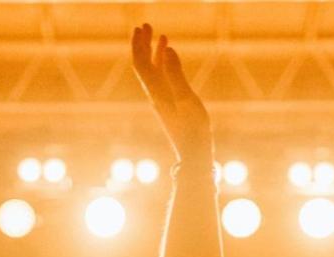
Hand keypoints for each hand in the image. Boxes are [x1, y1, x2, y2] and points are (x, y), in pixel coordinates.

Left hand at [131, 24, 212, 163]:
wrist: (193, 154)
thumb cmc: (193, 130)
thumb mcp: (187, 100)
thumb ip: (177, 74)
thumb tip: (168, 49)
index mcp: (157, 92)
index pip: (142, 64)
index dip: (139, 45)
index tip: (141, 28)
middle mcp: (155, 94)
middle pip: (143, 65)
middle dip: (142, 45)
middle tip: (146, 25)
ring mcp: (162, 99)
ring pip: (153, 71)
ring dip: (153, 52)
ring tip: (159, 35)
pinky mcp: (169, 104)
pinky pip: (163, 80)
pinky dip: (164, 65)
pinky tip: (171, 58)